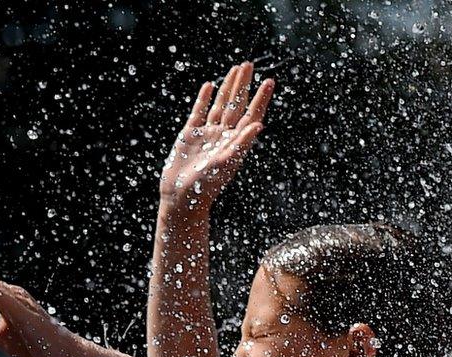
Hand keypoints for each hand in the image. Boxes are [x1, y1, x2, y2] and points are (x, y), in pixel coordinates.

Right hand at [160, 62, 273, 209]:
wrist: (181, 197)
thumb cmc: (206, 186)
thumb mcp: (226, 164)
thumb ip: (241, 144)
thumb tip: (259, 126)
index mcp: (236, 142)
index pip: (252, 115)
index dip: (261, 99)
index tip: (269, 81)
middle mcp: (224, 136)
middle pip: (237, 104)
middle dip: (243, 85)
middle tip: (249, 64)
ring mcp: (207, 134)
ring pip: (220, 105)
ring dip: (227, 87)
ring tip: (235, 69)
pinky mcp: (190, 135)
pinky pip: (199, 112)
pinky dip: (204, 99)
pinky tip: (209, 86)